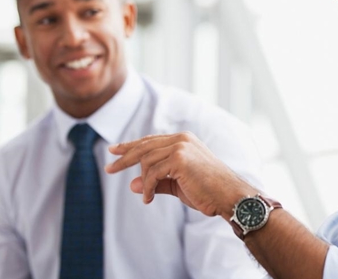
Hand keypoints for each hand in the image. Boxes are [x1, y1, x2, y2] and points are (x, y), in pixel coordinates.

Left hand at [105, 132, 257, 218]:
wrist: (229, 196)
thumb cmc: (208, 192)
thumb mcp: (178, 185)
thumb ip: (156, 182)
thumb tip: (130, 184)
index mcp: (183, 140)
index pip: (151, 140)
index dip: (131, 146)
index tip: (114, 151)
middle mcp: (181, 139)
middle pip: (144, 146)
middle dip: (124, 158)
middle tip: (109, 168)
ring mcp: (181, 146)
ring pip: (147, 161)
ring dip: (143, 182)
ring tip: (147, 196)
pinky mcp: (179, 158)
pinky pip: (152, 173)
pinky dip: (147, 188)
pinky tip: (148, 198)